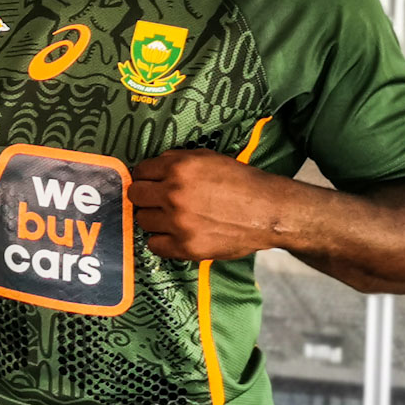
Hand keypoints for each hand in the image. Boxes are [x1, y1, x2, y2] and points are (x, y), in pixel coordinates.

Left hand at [129, 149, 278, 260]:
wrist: (268, 211)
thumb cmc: (240, 181)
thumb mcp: (208, 157)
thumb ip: (177, 160)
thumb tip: (152, 168)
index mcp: (178, 168)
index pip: (140, 172)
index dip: (146, 177)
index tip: (152, 183)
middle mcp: (174, 195)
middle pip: (136, 196)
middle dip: (146, 197)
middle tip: (159, 201)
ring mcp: (178, 223)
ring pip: (142, 221)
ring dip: (154, 219)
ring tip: (172, 218)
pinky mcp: (186, 247)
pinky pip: (154, 245)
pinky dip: (162, 241)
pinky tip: (175, 235)